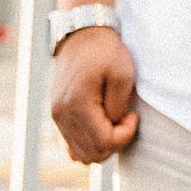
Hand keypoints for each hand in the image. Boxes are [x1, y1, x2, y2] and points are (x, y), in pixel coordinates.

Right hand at [50, 25, 139, 164]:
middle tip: (125, 120)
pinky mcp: (58, 116)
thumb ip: (118, 107)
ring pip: (80, 155)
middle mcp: (62, 114)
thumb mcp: (122, 74)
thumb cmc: (106, 52)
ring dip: (102, 147)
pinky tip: (101, 127)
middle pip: (91, 154)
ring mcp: (57, 116)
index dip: (125, 135)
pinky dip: (88, 145)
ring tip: (114, 124)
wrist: (82, 35)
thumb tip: (113, 127)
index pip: (104, 143)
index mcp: (77, 104)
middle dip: (114, 144)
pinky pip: (71, 146)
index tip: (133, 116)